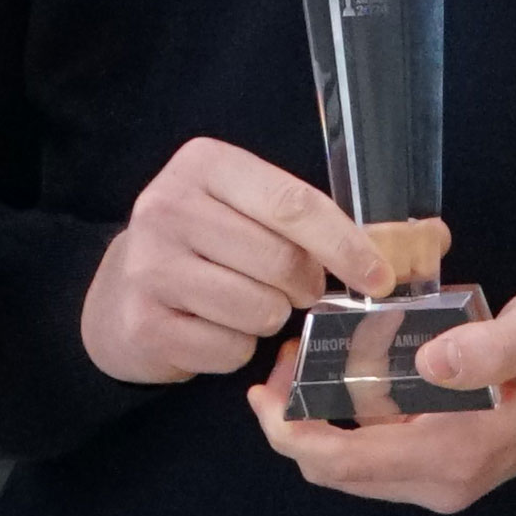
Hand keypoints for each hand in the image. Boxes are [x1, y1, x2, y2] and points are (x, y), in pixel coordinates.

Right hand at [81, 139, 377, 388]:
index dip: (346, 245)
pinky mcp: (144, 324)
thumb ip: (302, 217)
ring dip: (269, 318)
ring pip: (260, 310)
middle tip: (298, 290)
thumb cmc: (203, 244)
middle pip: (281, 262)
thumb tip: (396, 252)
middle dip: (306, 287)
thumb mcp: (242, 206)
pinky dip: (237, 349)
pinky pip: (230, 350)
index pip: (293, 204)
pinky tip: (213, 328)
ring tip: (246, 305)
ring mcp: (150, 267)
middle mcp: (168, 208)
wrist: (119, 292)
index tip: (380, 277)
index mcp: (204, 165)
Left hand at [254, 280, 515, 512]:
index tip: (267, 380)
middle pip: (335, 470)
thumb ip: (487, 349)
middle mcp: (443, 480)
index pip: (337, 462)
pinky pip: (379, 450)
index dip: (286, 429)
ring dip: (322, 418)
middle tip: (288, 355)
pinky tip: (355, 368)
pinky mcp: (452, 460)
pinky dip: (352, 417)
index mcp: (453, 455)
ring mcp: (447, 476)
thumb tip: (431, 361)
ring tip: (313, 354)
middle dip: (295, 420)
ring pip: (354, 463)